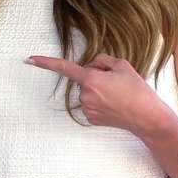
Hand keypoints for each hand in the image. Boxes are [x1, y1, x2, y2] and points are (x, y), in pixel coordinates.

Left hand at [24, 53, 168, 136]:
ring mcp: (86, 109)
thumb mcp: (122, 65)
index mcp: (91, 79)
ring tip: (118, 95)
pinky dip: (100, 100)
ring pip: (88, 90)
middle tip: (117, 82)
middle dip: (96, 75)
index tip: (29, 59)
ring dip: (99, 89)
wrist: (147, 118)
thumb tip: (90, 66)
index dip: (45, 62)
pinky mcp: (90, 119)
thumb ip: (101, 60)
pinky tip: (114, 104)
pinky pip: (91, 102)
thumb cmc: (137, 90)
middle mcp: (85, 95)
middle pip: (84, 77)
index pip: (63, 67)